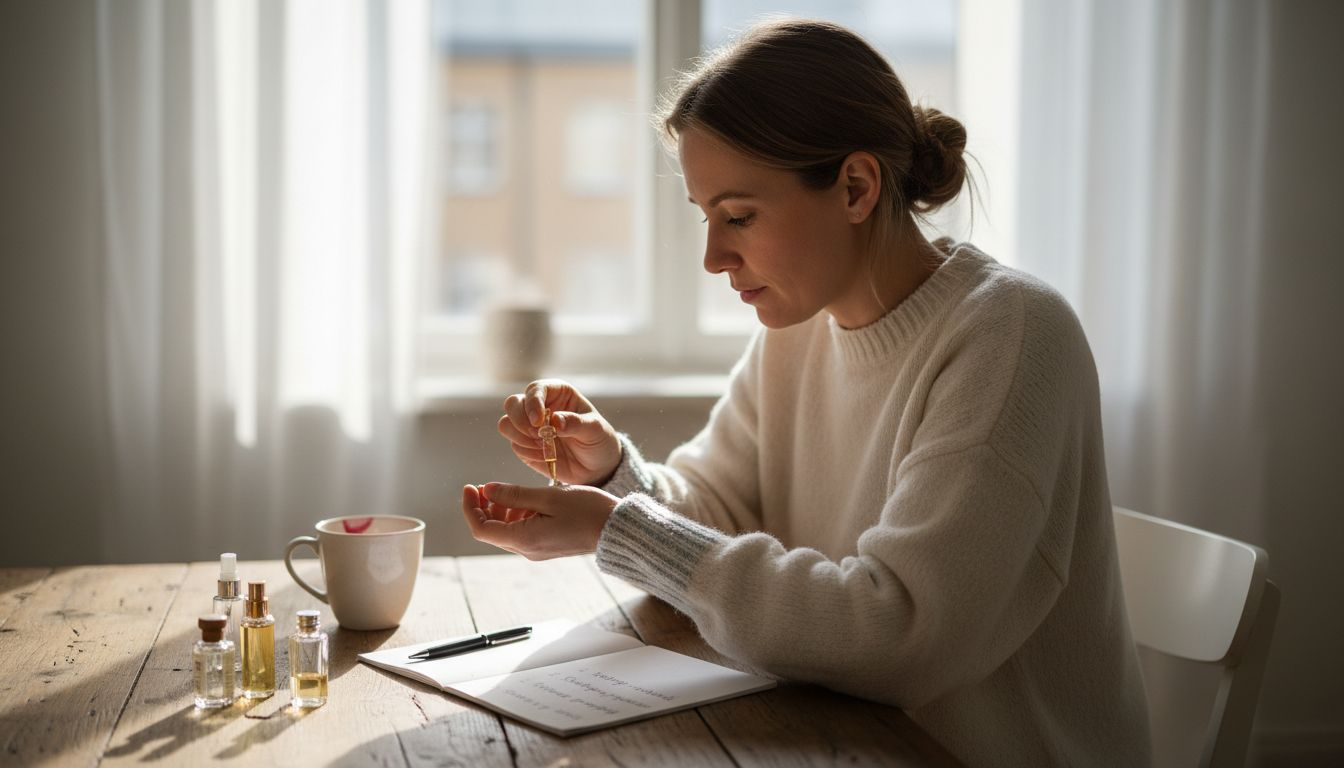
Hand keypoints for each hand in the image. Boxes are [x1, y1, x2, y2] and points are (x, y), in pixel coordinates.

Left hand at [461, 482, 619, 559]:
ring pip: (505, 529)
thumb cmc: (588, 511)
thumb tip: (486, 490)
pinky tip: (525, 498)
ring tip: (506, 489)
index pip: (481, 528)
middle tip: (484, 484)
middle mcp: (527, 549)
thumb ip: (515, 494)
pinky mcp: (546, 544)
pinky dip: (516, 513)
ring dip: (500, 509)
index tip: (470, 486)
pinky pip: (521, 530)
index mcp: (524, 539)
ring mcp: (536, 549)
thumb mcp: (549, 497)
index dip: (470, 507)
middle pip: (491, 530)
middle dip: (483, 507)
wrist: (617, 529)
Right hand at [498, 379, 621, 485]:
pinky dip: (527, 452)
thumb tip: (555, 420)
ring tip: (543, 446)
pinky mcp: (525, 445)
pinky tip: (544, 456)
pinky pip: (514, 445)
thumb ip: (575, 423)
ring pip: (506, 424)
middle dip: (520, 421)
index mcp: (557, 393)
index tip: (538, 421)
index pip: (535, 389)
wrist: (597, 467)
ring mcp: (529, 426)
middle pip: (512, 403)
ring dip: (520, 437)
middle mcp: (539, 406)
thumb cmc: (599, 440)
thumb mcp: (594, 430)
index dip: (533, 403)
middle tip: (538, 435)